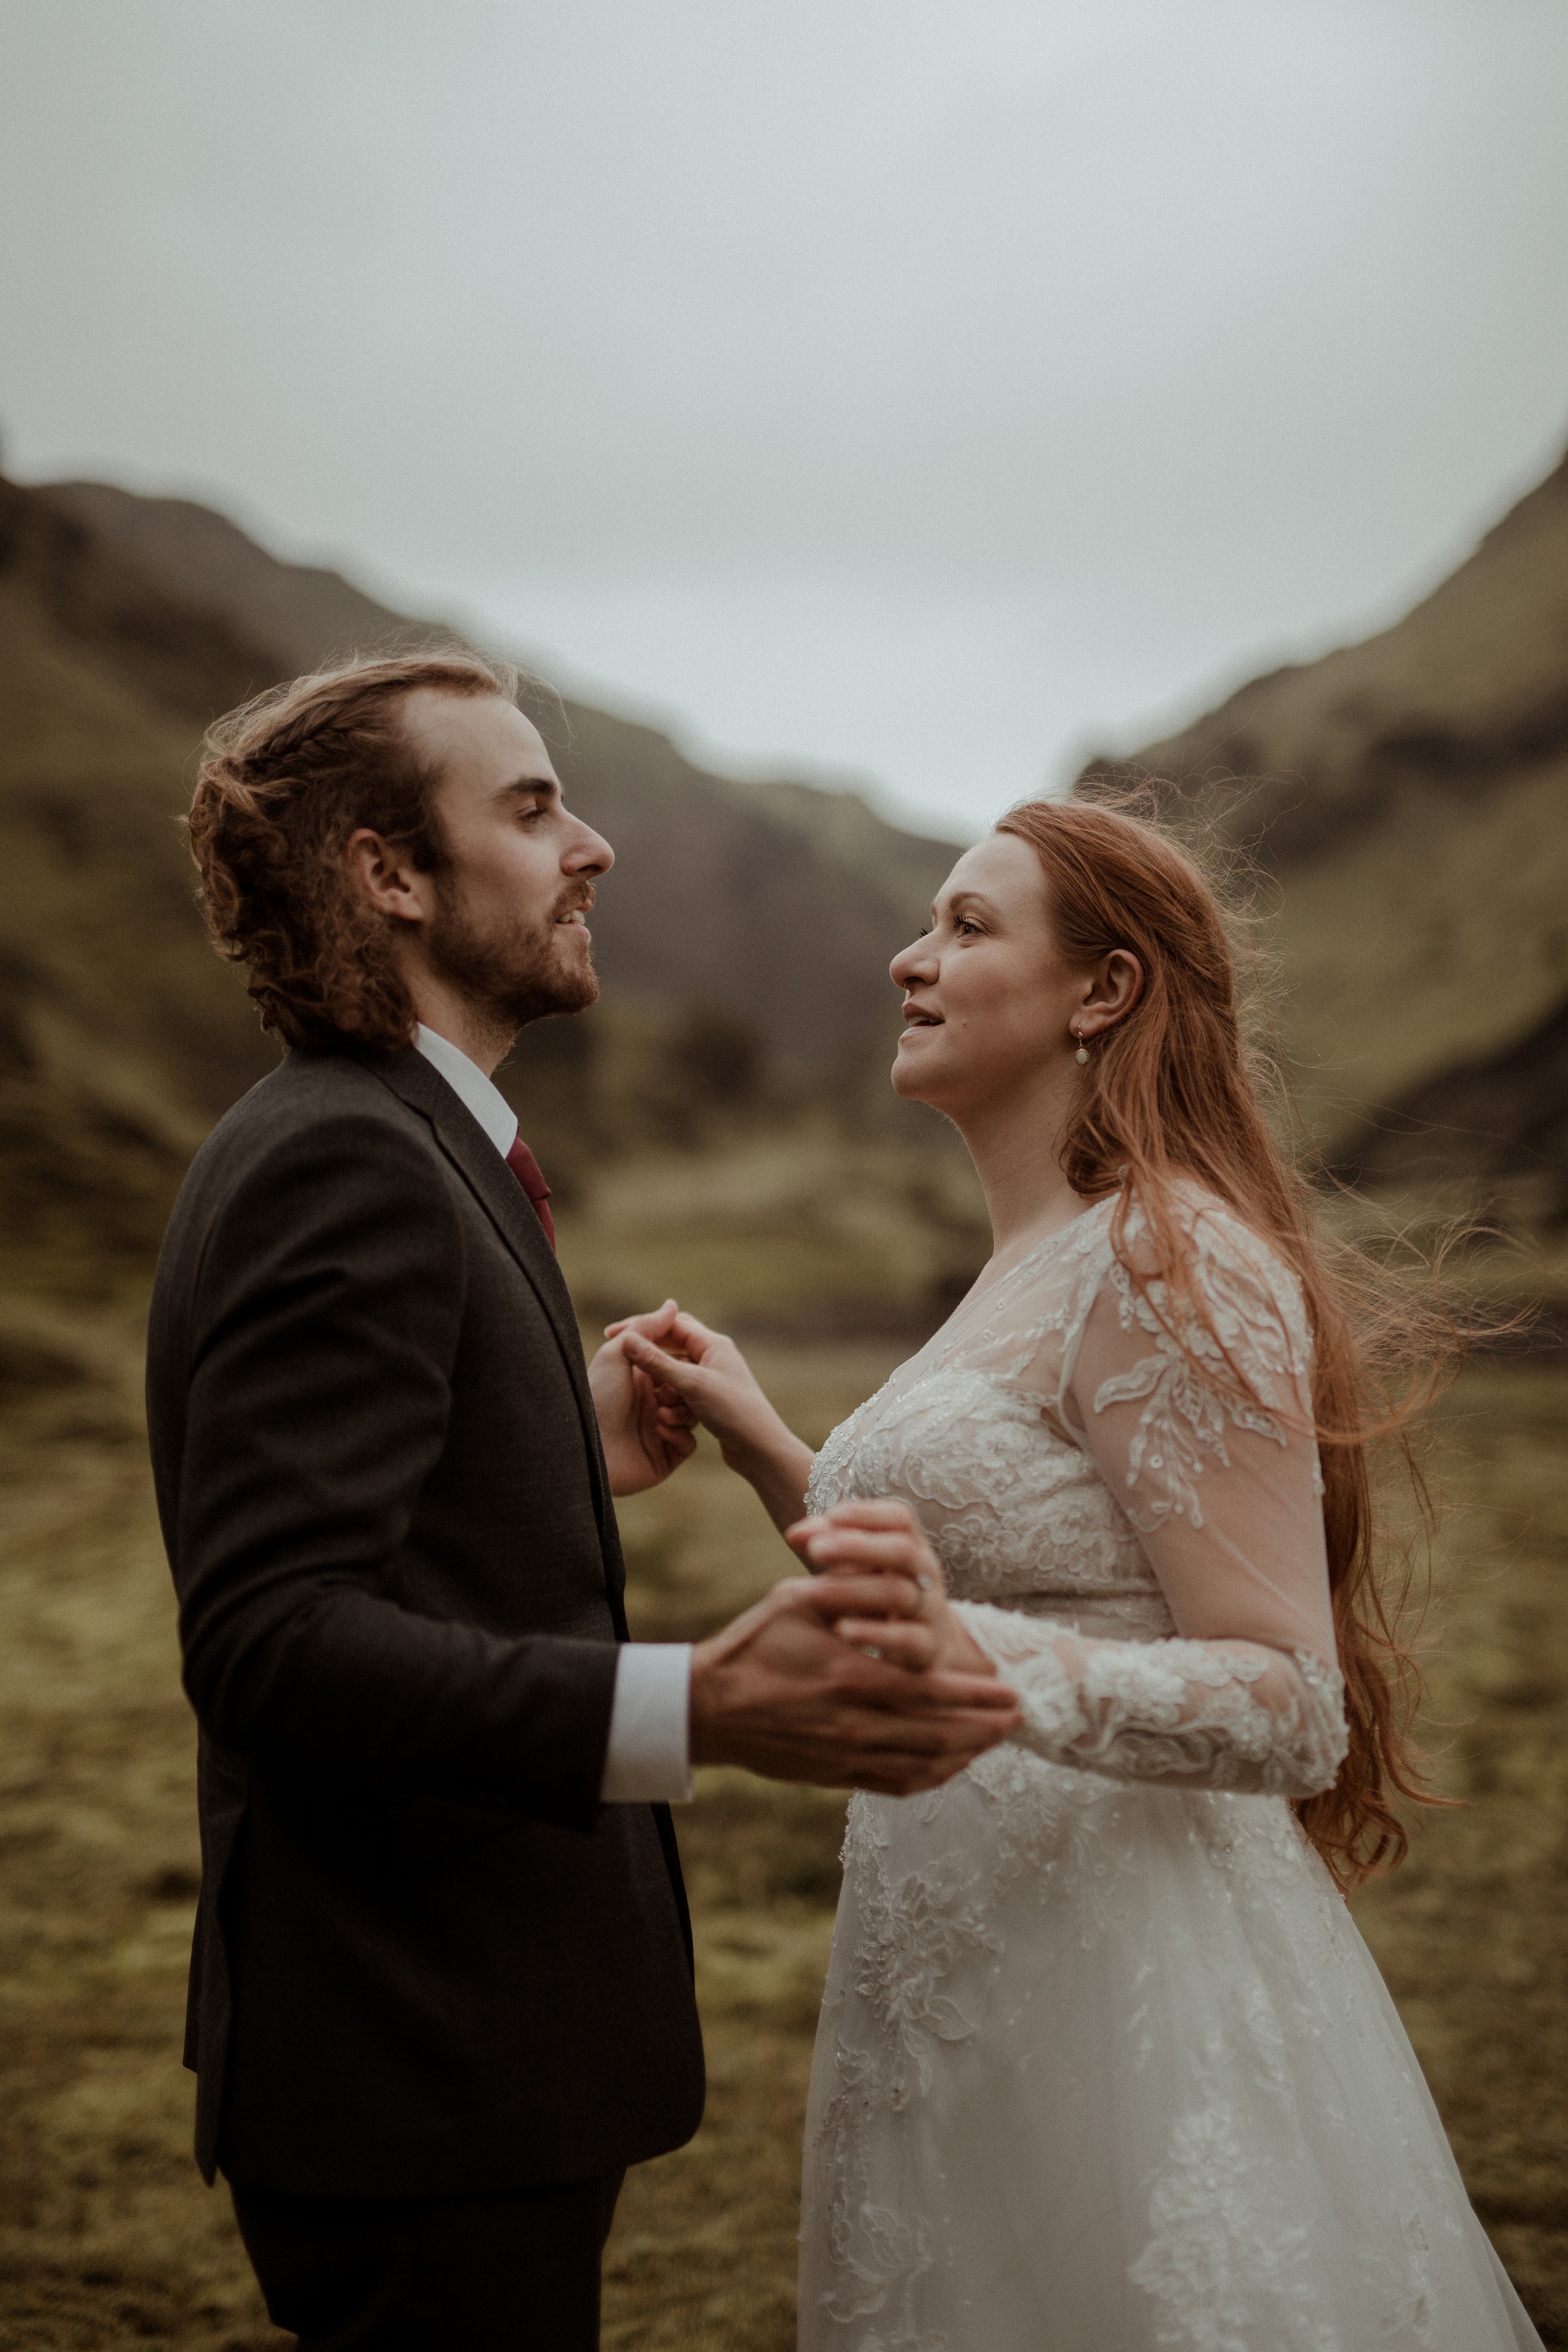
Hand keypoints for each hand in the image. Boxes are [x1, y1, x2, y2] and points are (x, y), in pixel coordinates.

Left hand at [587, 1299, 698, 1494]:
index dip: (683, 1362)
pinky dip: (678, 1436)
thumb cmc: (597, 1397)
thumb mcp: (618, 1353)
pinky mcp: (664, 1457)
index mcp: (642, 1380)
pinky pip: (686, 1444)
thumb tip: (672, 1305)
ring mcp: (658, 1432)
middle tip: (669, 1390)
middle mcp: (651, 1405)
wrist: (585, 1446)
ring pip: (692, 1417)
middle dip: (686, 1389)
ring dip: (682, 1412)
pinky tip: (658, 1431)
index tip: (688, 1358)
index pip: (676, 1367)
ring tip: (660, 1413)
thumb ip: (646, 1328)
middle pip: (688, 1392)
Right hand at [610, 1307, 814, 1528]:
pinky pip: (683, 1395)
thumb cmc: (732, 1412)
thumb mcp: (691, 1385)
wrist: (760, 1449)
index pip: (672, 1323)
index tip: (612, 1334)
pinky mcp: (711, 1400)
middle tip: (621, 1363)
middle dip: (650, 1361)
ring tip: (662, 1410)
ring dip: (664, 1392)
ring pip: (675, 1376)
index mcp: (714, 1344)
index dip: (641, 1327)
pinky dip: (675, 1406)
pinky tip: (672, 1421)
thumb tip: (628, 1339)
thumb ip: (658, 1362)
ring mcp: (713, 1379)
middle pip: (672, 1348)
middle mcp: (715, 1356)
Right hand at [689, 1569, 1019, 1794]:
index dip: (977, 1695)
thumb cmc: (755, 1645)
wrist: (709, 1708)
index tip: (1011, 1690)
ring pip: (924, 1764)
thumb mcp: (798, 1602)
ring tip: (994, 1740)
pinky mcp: (835, 1776)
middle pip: (940, 1735)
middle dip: (986, 1727)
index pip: (933, 1693)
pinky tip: (951, 1765)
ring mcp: (847, 1756)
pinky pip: (897, 1785)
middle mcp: (856, 1724)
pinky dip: (932, 1777)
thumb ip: (849, 1593)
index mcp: (852, 1677)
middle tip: (1019, 1717)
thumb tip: (895, 1579)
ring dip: (967, 1753)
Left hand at [784, 1500, 998, 1681]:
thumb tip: (792, 1535)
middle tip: (815, 1550)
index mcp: (912, 1546)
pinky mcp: (927, 1648)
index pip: (900, 1518)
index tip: (832, 1515)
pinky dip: (874, 1634)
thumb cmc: (882, 1595)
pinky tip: (841, 1630)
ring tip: (809, 1592)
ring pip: (899, 1594)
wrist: (929, 1646)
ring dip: (851, 1591)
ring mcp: (930, 1611)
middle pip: (902, 1551)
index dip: (868, 1514)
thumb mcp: (862, 1568)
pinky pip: (906, 1639)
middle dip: (857, 1547)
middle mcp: (926, 1574)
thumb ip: (829, 1545)